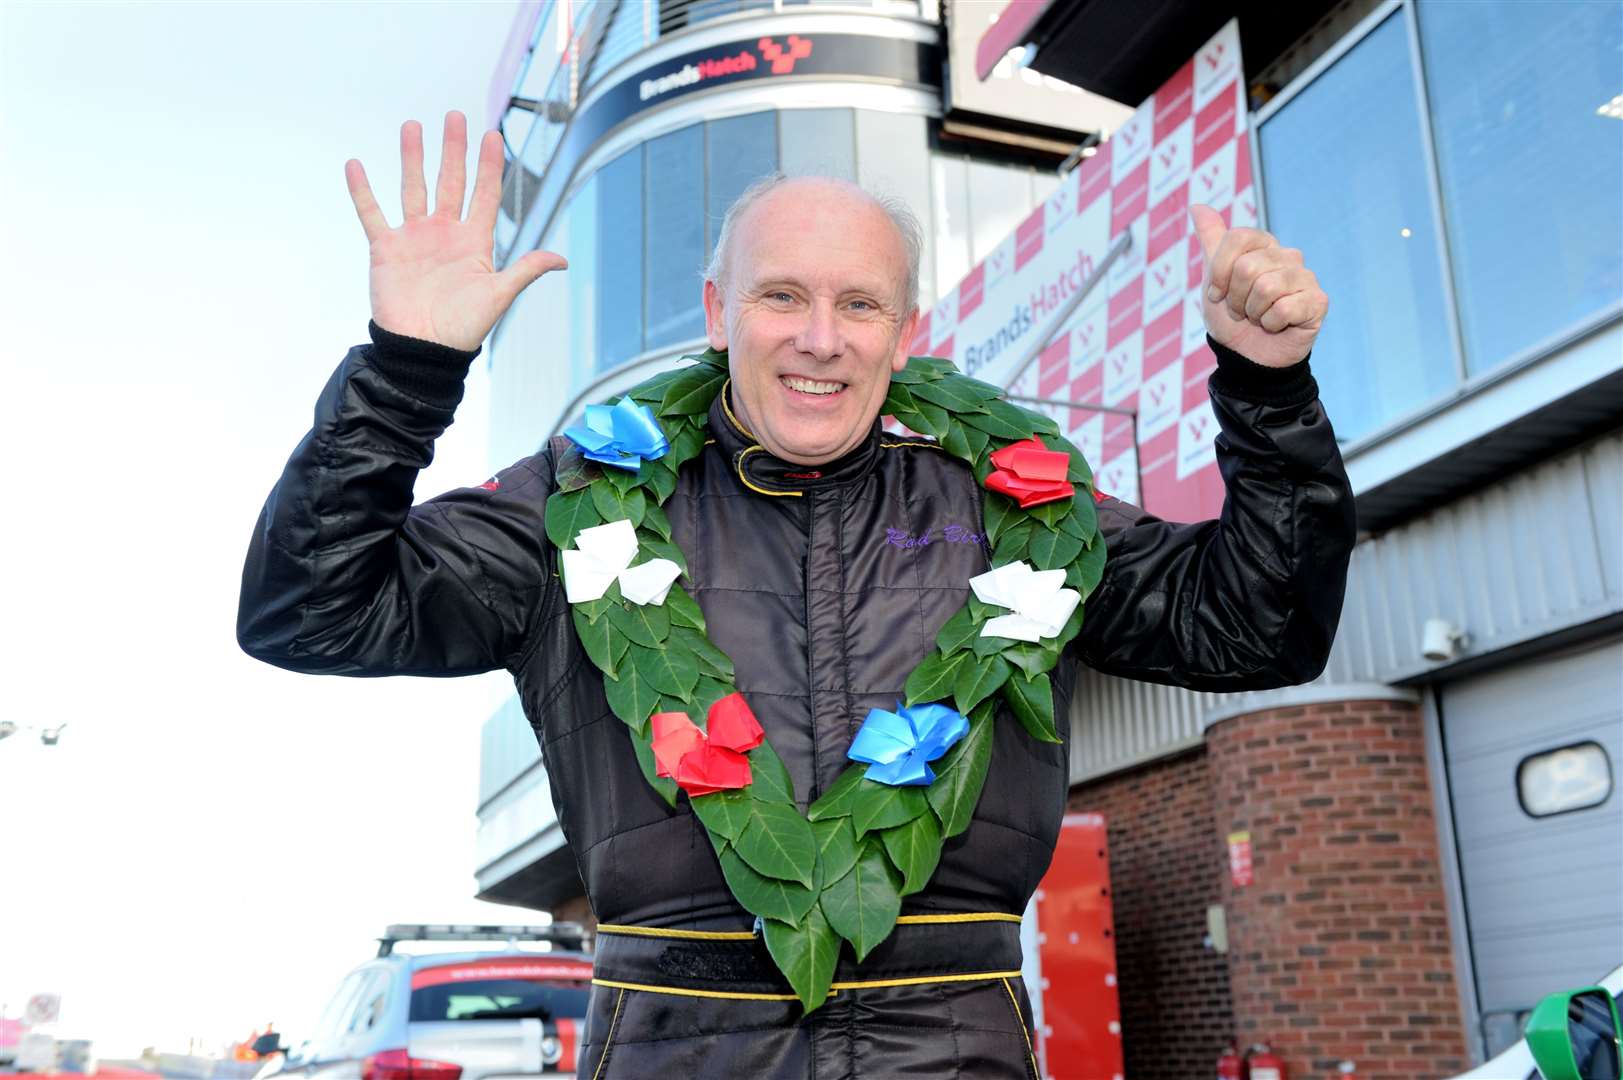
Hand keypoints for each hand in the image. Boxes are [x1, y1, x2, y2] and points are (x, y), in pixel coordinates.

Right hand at [345, 111, 565, 351]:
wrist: (423, 349)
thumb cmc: (463, 328)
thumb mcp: (498, 296)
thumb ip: (525, 270)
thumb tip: (561, 260)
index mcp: (474, 241)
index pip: (484, 194)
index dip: (489, 165)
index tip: (493, 135)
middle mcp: (445, 233)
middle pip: (451, 181)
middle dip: (454, 149)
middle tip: (455, 116)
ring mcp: (414, 238)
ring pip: (413, 187)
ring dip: (413, 157)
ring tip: (412, 126)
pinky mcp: (385, 248)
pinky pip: (371, 213)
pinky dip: (362, 191)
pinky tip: (355, 165)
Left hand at [1190, 203, 1326, 368]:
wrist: (1247, 357)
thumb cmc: (1232, 318)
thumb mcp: (1213, 279)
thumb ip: (1211, 241)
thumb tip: (1197, 205)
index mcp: (1264, 245)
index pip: (1237, 238)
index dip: (1220, 272)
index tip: (1218, 293)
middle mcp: (1288, 256)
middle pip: (1248, 266)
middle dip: (1235, 298)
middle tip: (1242, 311)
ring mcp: (1306, 277)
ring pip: (1266, 287)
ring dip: (1252, 312)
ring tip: (1258, 318)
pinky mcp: (1318, 302)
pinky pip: (1284, 308)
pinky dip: (1271, 324)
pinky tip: (1276, 326)